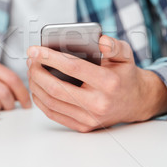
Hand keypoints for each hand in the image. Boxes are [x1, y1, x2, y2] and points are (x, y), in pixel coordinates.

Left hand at [26, 35, 166, 131]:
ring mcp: (90, 118)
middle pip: (57, 88)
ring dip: (36, 85)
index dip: (50, 57)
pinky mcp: (83, 126)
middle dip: (37, 72)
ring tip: (31, 70)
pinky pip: (54, 114)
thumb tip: (100, 40)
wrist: (136, 102)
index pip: (73, 67)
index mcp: (109, 82)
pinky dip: (41, 100)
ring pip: (52, 102)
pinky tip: (36, 87)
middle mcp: (99, 103)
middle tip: (30, 60)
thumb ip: (114, 45)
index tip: (34, 50)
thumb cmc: (125, 75)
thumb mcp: (125, 55)